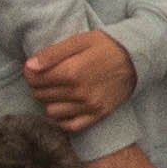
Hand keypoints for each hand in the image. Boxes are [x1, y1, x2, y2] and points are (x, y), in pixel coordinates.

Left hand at [21, 27, 138, 128]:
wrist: (136, 60)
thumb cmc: (106, 47)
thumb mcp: (79, 41)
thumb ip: (52, 54)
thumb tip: (29, 66)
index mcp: (72, 71)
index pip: (35, 79)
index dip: (30, 73)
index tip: (35, 68)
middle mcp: (79, 93)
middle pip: (41, 95)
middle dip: (38, 85)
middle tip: (46, 77)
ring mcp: (89, 107)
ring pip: (51, 112)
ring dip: (49, 101)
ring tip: (57, 90)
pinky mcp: (98, 116)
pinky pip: (70, 126)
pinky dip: (62, 119)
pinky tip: (65, 106)